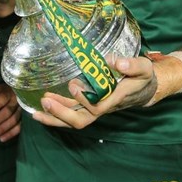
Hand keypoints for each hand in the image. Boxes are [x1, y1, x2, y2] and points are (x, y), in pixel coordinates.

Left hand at [0, 84, 21, 141]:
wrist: (21, 93)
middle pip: (8, 111)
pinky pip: (20, 127)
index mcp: (9, 91)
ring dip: (2, 128)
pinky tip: (2, 139)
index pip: (3, 97)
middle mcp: (17, 100)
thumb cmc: (4, 93)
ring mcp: (23, 110)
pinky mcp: (26, 118)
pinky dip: (11, 133)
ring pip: (14, 120)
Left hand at [32, 56, 157, 128]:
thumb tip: (115, 61)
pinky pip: (72, 113)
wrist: (144, 90)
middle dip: (62, 113)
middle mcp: (103, 107)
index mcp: (115, 98)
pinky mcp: (89, 106)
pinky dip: (57, 112)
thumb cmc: (142, 78)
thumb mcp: (143, 68)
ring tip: (38, 108)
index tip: (73, 84)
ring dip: (55, 116)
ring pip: (74, 120)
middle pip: (82, 120)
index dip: (84, 100)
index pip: (98, 106)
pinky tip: (43, 106)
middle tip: (46, 101)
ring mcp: (95, 109)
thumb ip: (132, 64)